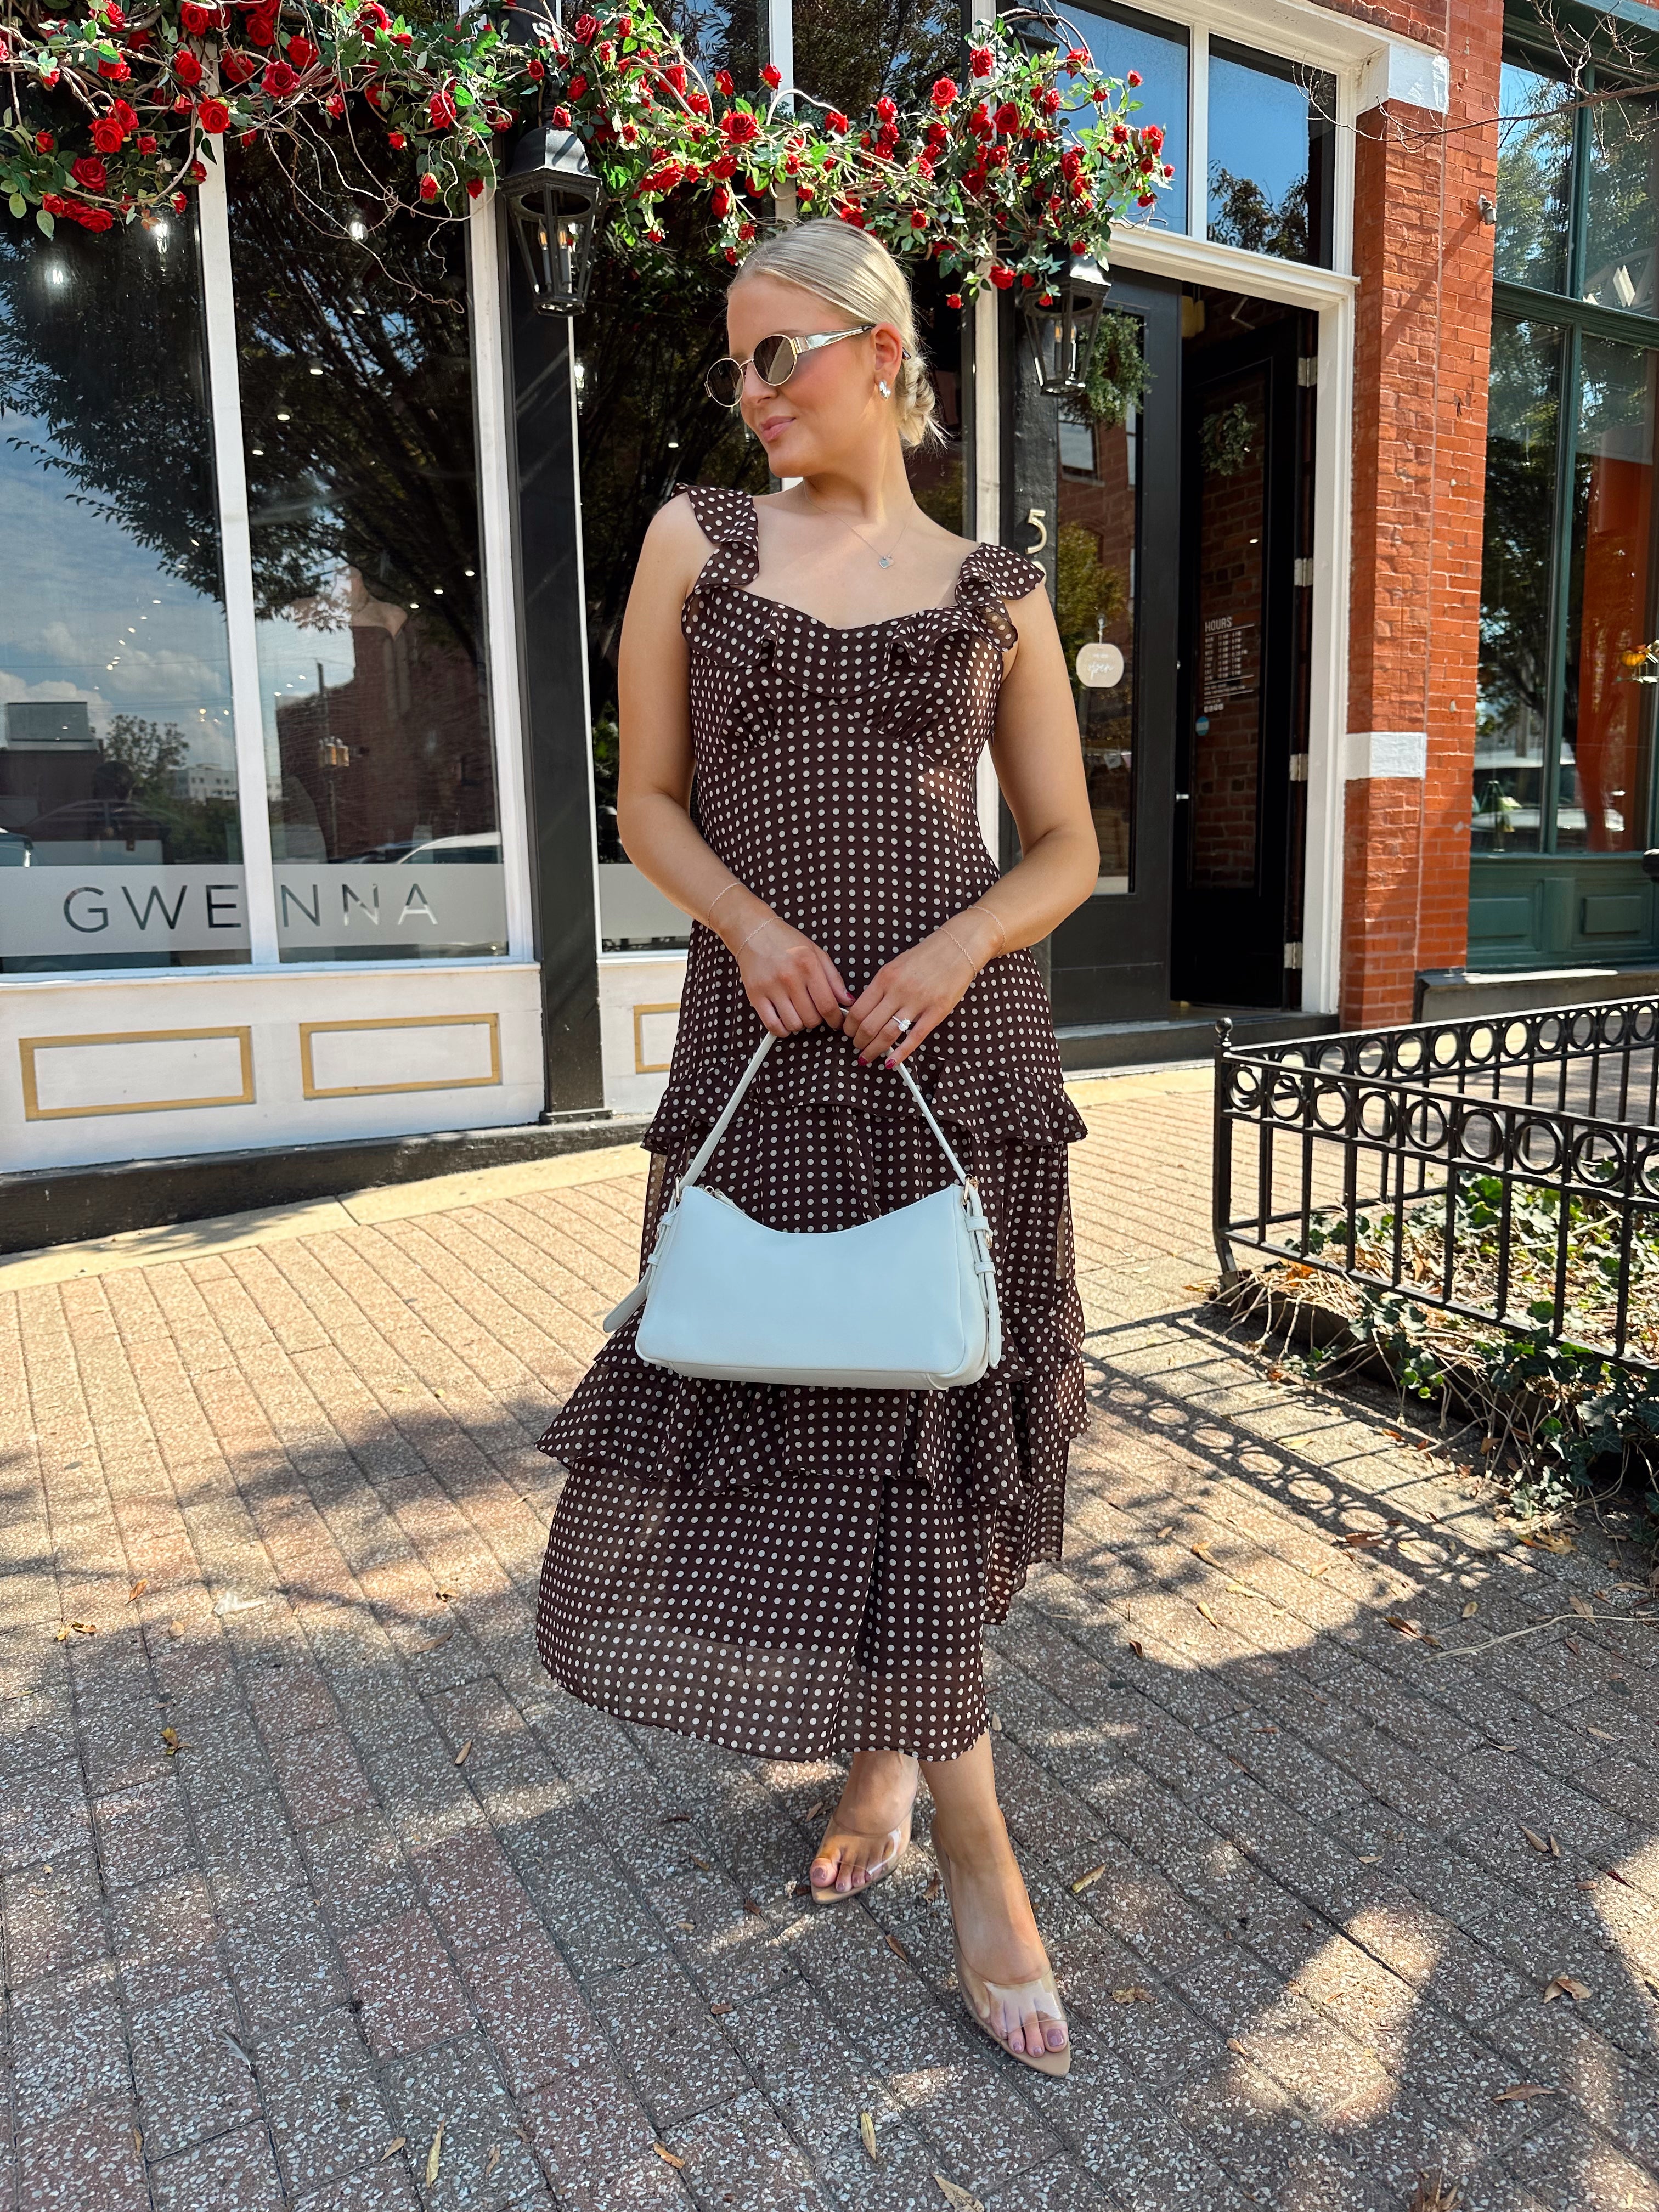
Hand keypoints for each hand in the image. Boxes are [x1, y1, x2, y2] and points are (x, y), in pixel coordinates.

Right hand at [735, 915, 852, 1037]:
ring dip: (800, 1024)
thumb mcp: (816, 952)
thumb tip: (847, 1001)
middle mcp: (790, 976)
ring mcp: (771, 987)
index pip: (828, 1004)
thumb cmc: (786, 942)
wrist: (755, 932)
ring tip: (799, 1013)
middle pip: (812, 1018)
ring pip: (794, 1024)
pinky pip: (772, 1025)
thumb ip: (834, 978)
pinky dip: (782, 1030)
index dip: (836, 1019)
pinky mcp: (755, 995)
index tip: (836, 1022)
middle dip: (817, 1020)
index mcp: (808, 964)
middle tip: (814, 1011)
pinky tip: (785, 1021)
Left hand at [843, 911, 999, 1067]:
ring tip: (868, 1056)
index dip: (849, 1027)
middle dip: (858, 1042)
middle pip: (868, 1025)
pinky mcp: (937, 1011)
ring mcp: (918, 1001)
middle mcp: (898, 990)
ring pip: (887, 1034)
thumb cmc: (927, 956)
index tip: (848, 1033)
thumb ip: (880, 987)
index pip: (858, 1010)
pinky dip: (900, 1054)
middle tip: (857, 1047)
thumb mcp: (895, 965)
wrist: (958, 946)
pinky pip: (914, 1037)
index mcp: (885, 977)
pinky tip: (891, 1062)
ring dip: (874, 1050)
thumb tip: (863, 1010)